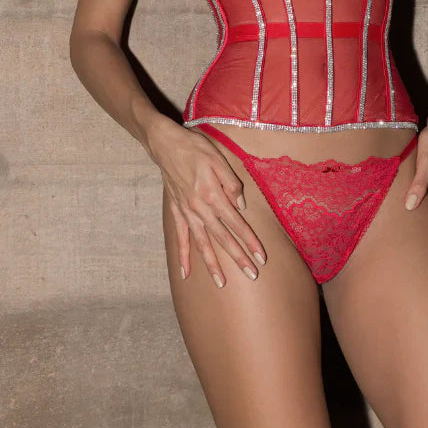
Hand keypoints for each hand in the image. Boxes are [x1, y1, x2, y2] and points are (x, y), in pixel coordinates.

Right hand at [143, 116, 266, 286]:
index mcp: (213, 196)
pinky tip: (186, 273)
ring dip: (213, 264)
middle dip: (238, 258)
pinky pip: (180, 237)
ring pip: (202, 243)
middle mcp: (200, 209)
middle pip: (223, 238)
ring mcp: (187, 212)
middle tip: (253, 276)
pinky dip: (183, 256)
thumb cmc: (196, 148)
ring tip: (222, 283)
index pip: (236, 224)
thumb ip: (232, 183)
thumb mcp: (219, 159)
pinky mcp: (177, 211)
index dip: (250, 241)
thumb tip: (241, 206)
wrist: (166, 144)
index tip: (261, 257)